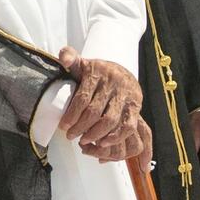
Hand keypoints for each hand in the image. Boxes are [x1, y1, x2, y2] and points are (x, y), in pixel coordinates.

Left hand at [57, 46, 148, 161]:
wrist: (122, 71)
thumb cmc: (97, 72)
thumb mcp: (83, 63)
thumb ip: (70, 57)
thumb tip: (63, 57)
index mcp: (97, 73)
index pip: (82, 98)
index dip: (72, 115)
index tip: (64, 127)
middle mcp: (113, 83)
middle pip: (94, 112)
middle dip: (81, 127)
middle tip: (71, 136)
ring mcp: (125, 95)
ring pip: (110, 120)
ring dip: (96, 134)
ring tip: (84, 141)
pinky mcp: (136, 106)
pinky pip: (128, 125)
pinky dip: (116, 137)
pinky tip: (103, 143)